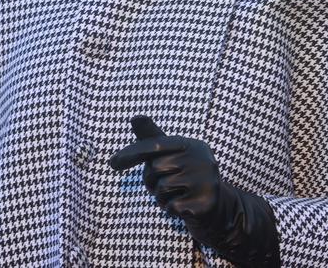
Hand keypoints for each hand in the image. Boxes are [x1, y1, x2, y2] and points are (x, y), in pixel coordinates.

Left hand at [109, 115, 280, 266]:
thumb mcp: (170, 157)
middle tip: (164, 185)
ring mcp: (206, 180)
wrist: (215, 209)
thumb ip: (152, 139)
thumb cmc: (184, 178)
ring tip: (175, 195)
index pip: (156, 146)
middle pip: (156, 169)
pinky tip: (182, 207)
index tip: (112, 163)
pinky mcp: (205, 202)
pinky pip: (170, 206)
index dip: (132, 154)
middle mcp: (202, 159)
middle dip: (152, 181)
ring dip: (161, 197)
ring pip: (161, 189)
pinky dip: (170, 210)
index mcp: (192, 145)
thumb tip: (135, 117)